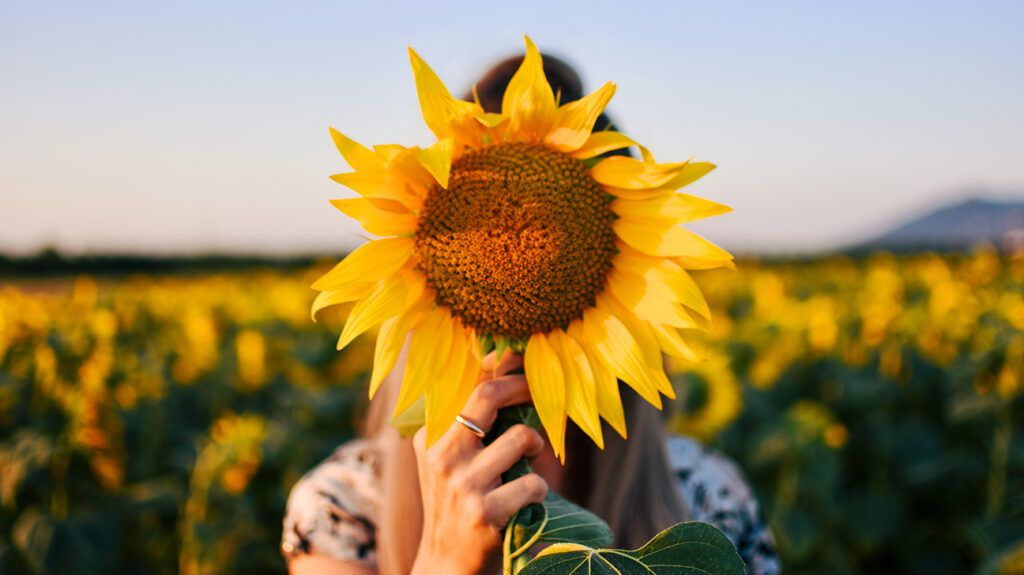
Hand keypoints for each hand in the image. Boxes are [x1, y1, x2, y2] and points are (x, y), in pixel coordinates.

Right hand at [410, 352, 548, 574]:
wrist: (446, 562)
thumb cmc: (457, 501)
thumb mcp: (448, 460)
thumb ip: (469, 422)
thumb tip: (503, 366)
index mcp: (431, 436)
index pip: (469, 385)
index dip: (504, 367)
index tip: (524, 366)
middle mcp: (443, 456)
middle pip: (488, 396)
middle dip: (524, 387)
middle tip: (541, 396)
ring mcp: (463, 484)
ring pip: (521, 437)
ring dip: (536, 446)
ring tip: (529, 458)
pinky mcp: (486, 512)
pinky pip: (533, 483)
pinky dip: (539, 488)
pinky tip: (526, 497)